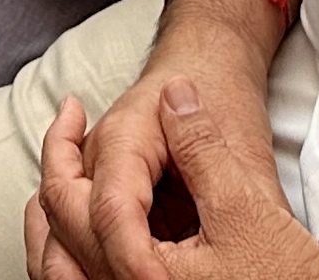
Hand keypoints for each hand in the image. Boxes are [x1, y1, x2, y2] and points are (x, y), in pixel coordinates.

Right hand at [25, 0, 282, 279]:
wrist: (208, 60)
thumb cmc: (222, 95)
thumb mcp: (245, 155)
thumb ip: (241, 203)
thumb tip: (260, 257)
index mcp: (127, 138)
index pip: (114, 210)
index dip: (135, 260)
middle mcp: (96, 155)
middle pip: (69, 221)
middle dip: (100, 269)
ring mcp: (90, 171)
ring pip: (58, 229)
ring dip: (83, 264)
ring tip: (135, 275)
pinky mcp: (97, 188)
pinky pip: (70, 229)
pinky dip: (84, 257)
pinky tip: (119, 270)